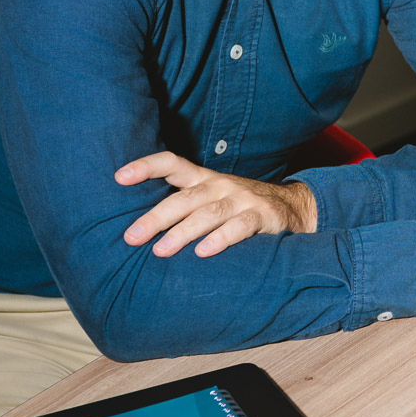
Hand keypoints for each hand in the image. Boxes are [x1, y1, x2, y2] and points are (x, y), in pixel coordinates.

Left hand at [116, 152, 316, 257]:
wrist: (297, 209)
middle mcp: (220, 185)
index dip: (146, 167)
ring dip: (182, 232)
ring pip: (208, 214)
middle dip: (155, 218)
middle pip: (184, 198)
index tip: (118, 177)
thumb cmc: (242, 208)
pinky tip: (204, 252)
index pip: (172, 164)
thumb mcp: (214, 199)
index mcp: (204, 179)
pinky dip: (221, 239)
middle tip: (131, 237)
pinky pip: (239, 226)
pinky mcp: (263, 216)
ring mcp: (243, 199)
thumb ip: (185, 206)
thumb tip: (138, 227)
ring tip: (160, 251)